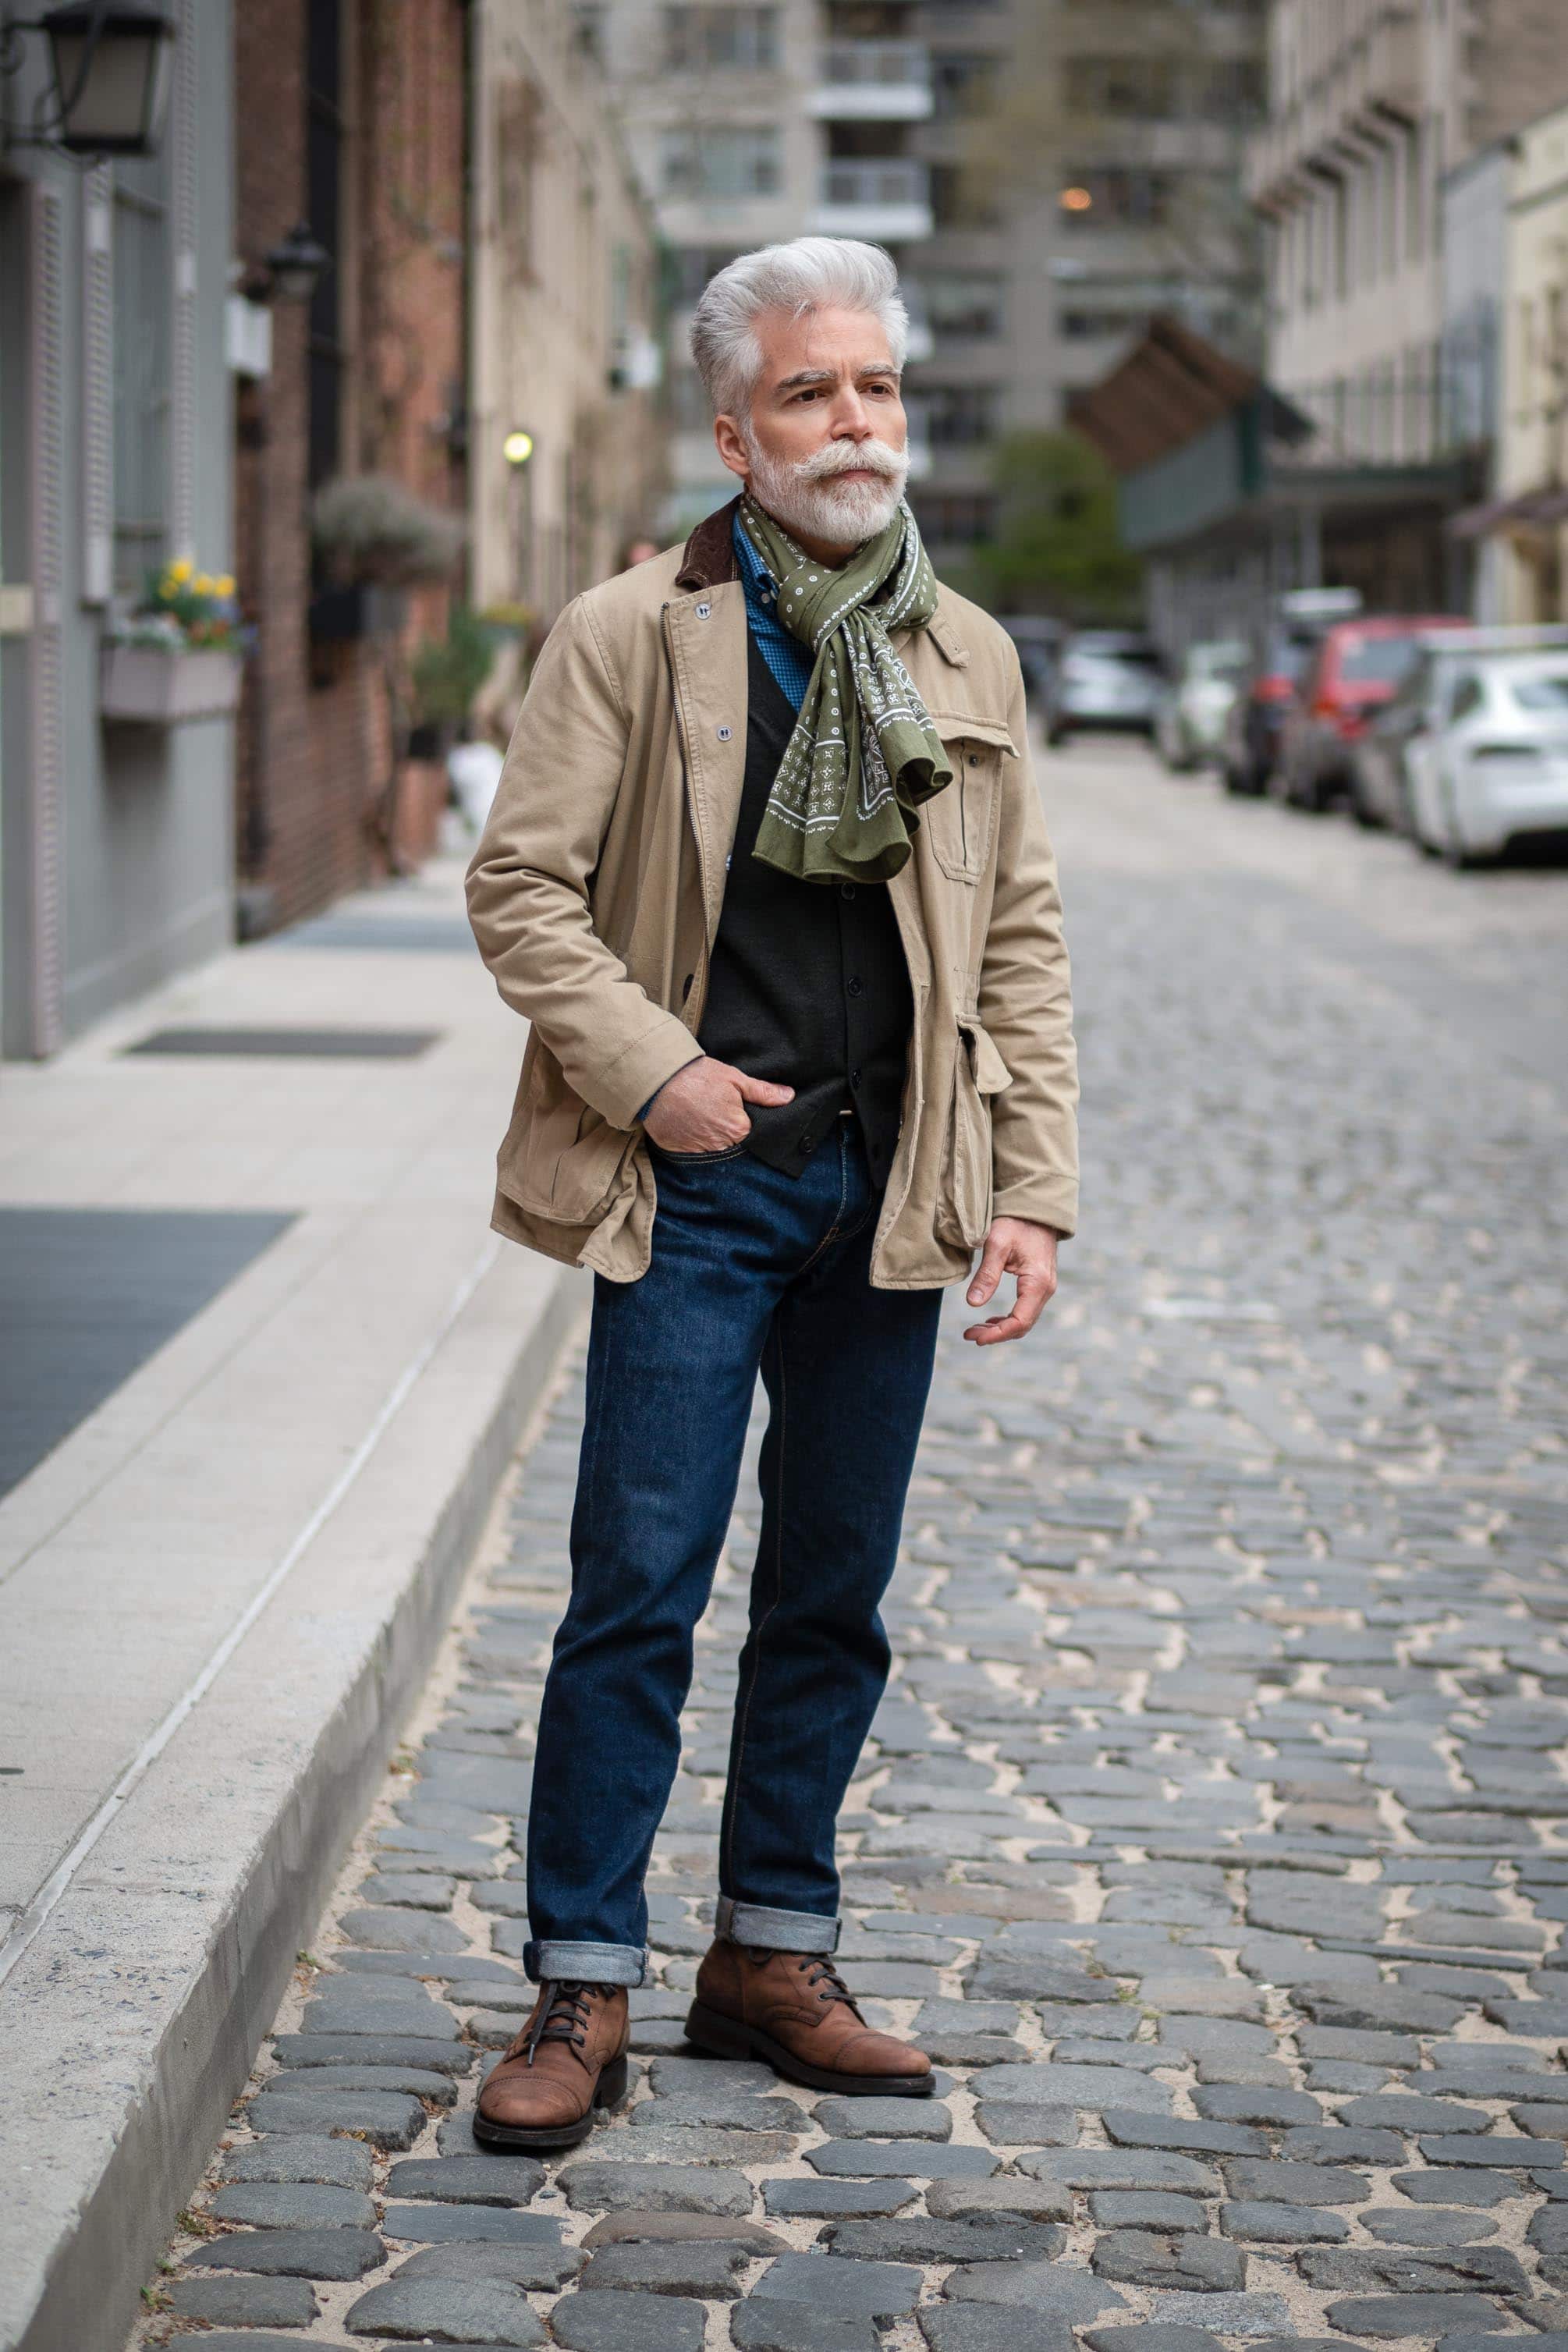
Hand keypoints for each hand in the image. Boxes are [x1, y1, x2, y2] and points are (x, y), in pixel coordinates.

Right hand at [644, 1056, 793, 1151]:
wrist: (656, 1078)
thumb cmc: (697, 1076)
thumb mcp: (734, 1078)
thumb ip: (762, 1092)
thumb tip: (789, 1097)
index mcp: (737, 1130)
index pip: (751, 1134)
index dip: (746, 1121)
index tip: (736, 1109)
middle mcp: (719, 1146)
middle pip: (731, 1143)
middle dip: (727, 1129)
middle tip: (715, 1109)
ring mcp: (695, 1151)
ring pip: (710, 1147)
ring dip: (708, 1135)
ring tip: (699, 1113)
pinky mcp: (675, 1150)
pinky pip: (688, 1148)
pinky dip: (689, 1137)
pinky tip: (686, 1120)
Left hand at [963, 1217, 1059, 1345]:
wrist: (1036, 1208)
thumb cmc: (1016, 1222)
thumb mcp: (997, 1245)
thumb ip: (987, 1275)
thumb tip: (973, 1304)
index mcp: (1037, 1283)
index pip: (1019, 1321)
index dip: (997, 1334)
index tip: (974, 1337)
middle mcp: (1046, 1289)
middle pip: (1023, 1325)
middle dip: (995, 1334)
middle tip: (969, 1335)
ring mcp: (1044, 1287)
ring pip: (1024, 1320)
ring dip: (1000, 1328)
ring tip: (975, 1330)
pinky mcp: (1039, 1284)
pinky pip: (1026, 1309)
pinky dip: (1008, 1319)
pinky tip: (991, 1319)